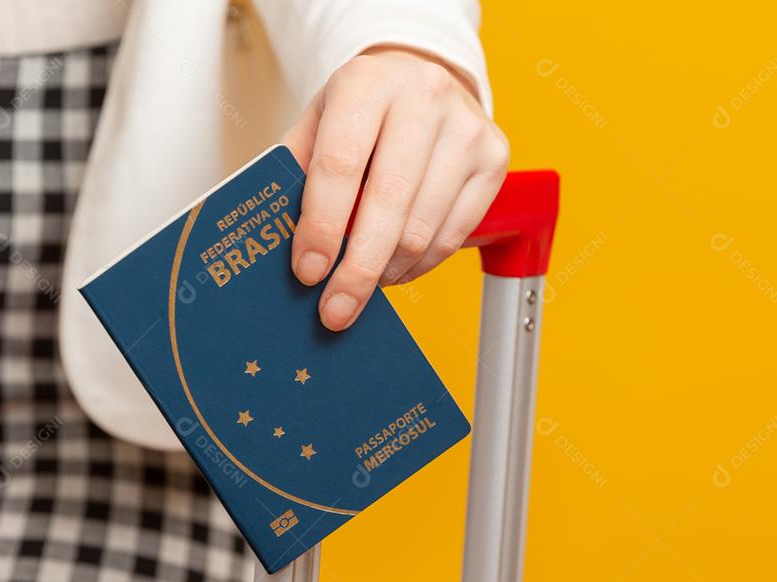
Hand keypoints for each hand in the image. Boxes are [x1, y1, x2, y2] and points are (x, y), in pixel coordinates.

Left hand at [281, 46, 509, 330]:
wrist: (425, 79)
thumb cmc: (364, 111)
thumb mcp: (319, 123)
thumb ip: (297, 174)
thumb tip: (281, 244)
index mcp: (367, 82)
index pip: (340, 165)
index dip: (322, 226)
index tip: (308, 272)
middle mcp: (423, 96)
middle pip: (388, 202)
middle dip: (358, 268)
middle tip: (336, 308)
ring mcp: (466, 128)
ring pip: (424, 228)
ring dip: (388, 270)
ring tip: (365, 283)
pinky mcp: (495, 159)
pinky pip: (454, 236)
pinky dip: (420, 265)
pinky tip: (396, 268)